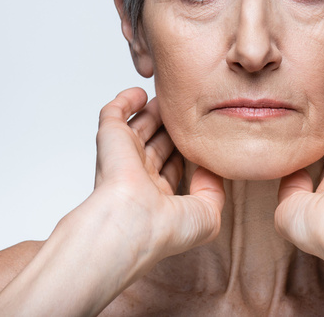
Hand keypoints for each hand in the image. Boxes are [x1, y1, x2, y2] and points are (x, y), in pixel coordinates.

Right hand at [93, 87, 224, 260]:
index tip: (202, 137)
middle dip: (171, 128)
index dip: (186, 152)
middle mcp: (138, 177)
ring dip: (154, 111)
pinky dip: (126, 101)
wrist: (130, 223)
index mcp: (157, 197)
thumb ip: (214, 191)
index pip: (172, 167)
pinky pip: (113, 113)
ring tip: (170, 98)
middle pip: (156, 144)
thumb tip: (211, 170)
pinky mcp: (109, 139)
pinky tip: (141, 94)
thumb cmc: (164, 229)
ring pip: (139, 126)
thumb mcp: (207, 216)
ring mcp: (123, 157)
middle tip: (188, 111)